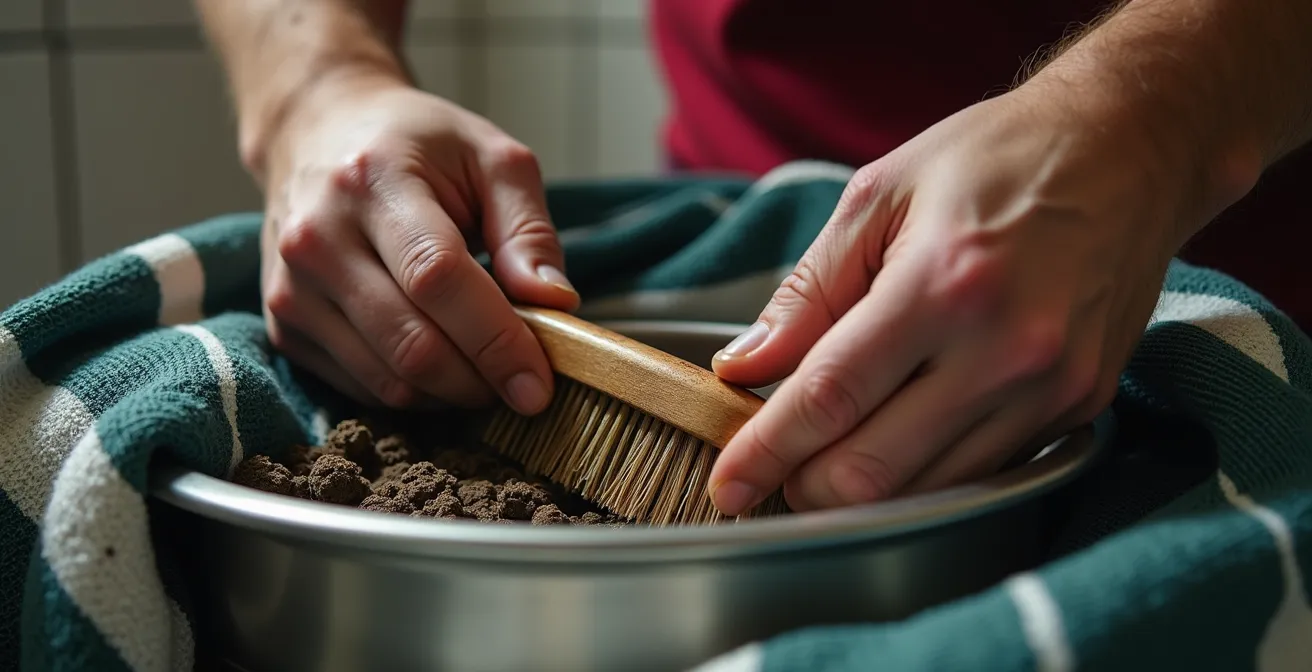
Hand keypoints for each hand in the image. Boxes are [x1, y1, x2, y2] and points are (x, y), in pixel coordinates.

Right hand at [256, 77, 577, 411]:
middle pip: (412, 344)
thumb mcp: (490, 159)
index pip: (438, 279)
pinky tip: (441, 363)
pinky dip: (414, 393)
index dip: (496, 340)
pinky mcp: (284, 326)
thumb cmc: (417, 145)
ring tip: (486, 370)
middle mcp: (317, 238)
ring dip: (451, 395)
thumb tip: (556, 304)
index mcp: (372, 182)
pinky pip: (360, 389)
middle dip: (481, 381)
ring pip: (387, 381)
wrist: (317, 132)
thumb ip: (529, 230)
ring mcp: (291, 288)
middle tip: (522, 384)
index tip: (539, 383)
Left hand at [707, 88, 1206, 513]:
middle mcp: (1005, 350)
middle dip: (804, 484)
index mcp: (943, 285)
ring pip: (927, 489)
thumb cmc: (995, 158)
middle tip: (774, 466)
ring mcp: (1050, 388)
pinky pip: (981, 471)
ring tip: (830, 448)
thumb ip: (807, 293)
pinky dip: (925, 470)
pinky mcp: (1080, 406)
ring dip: (862, 487)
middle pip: (874, 469)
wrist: (1128, 148)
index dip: (765, 453)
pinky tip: (899, 433)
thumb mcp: (879, 197)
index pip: (829, 398)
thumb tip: (745, 367)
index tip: (724, 485)